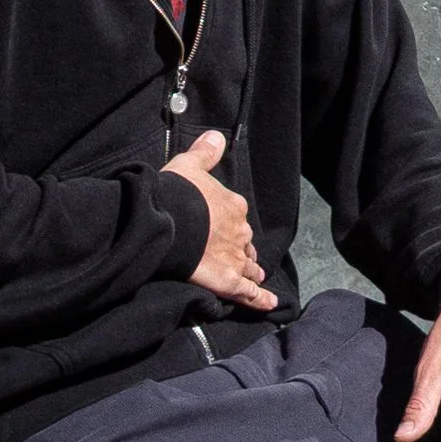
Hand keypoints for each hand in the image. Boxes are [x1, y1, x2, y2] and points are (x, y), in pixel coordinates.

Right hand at [165, 128, 277, 311]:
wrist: (170, 220)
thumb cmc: (178, 192)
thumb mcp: (190, 165)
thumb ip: (205, 153)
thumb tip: (216, 136)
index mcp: (233, 206)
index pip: (236, 215)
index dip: (231, 221)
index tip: (226, 226)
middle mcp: (240, 231)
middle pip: (245, 241)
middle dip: (243, 247)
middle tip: (240, 254)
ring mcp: (236, 257)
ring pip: (249, 266)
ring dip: (252, 270)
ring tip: (256, 276)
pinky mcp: (229, 281)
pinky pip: (249, 293)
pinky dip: (261, 299)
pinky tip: (270, 305)